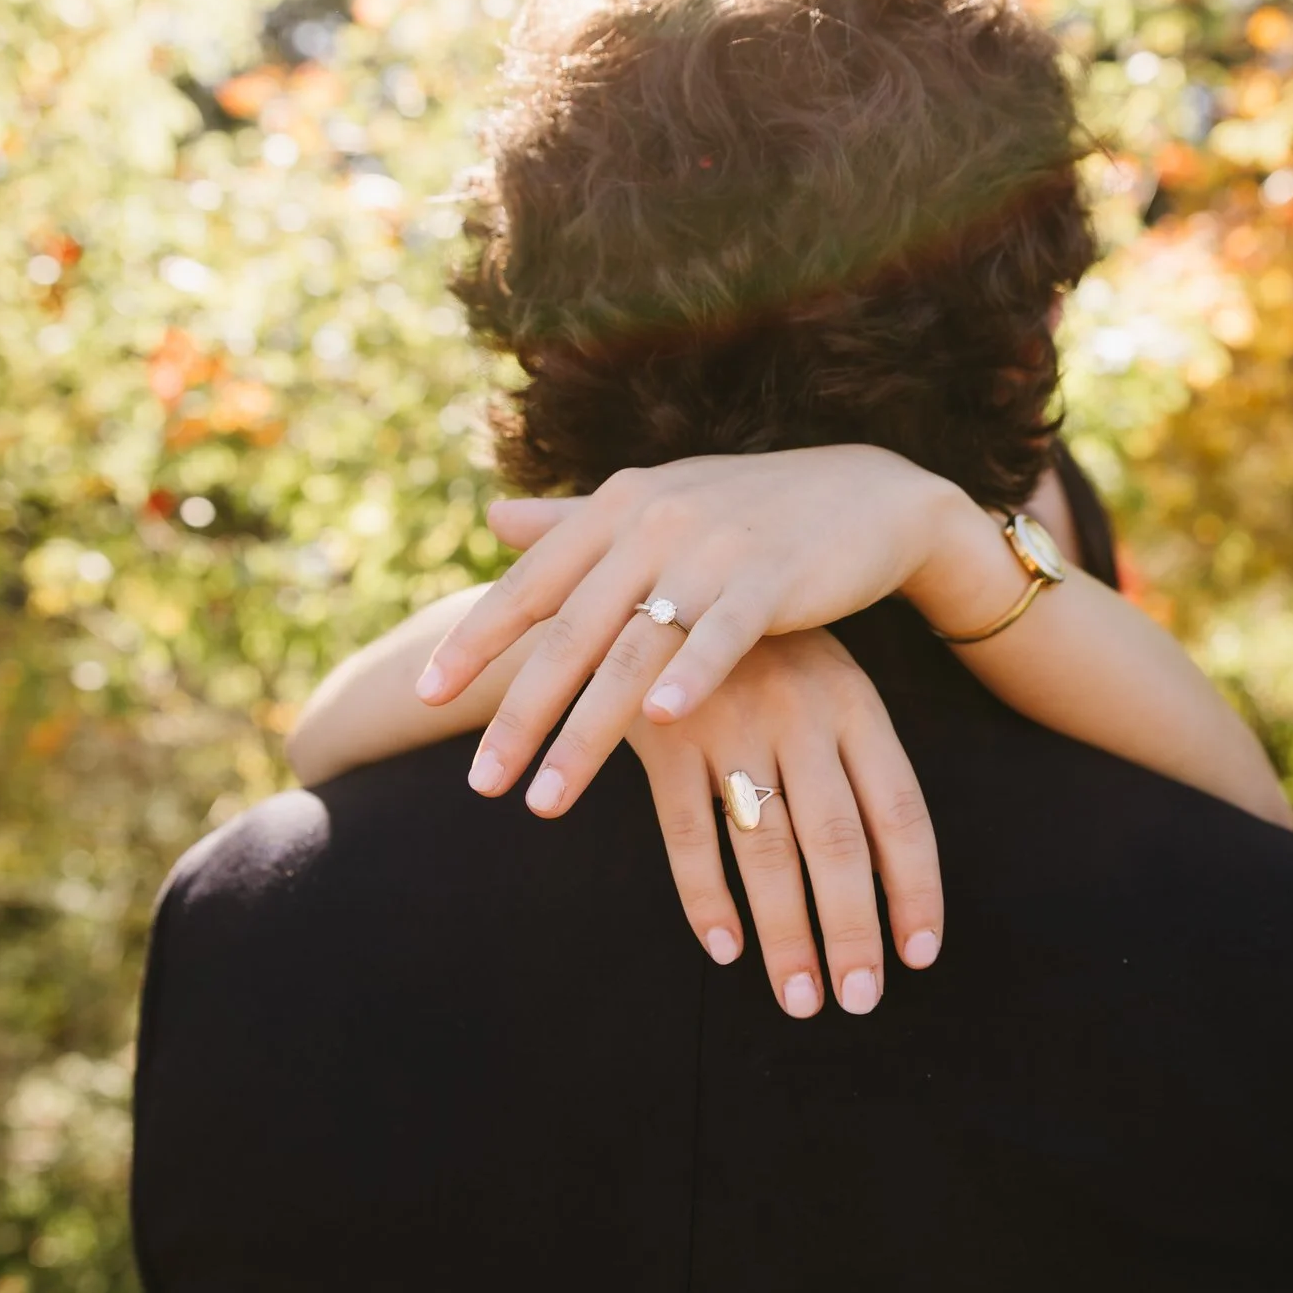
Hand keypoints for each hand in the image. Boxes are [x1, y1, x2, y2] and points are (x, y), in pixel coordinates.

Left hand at [419, 445, 1014, 818]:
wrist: (867, 493)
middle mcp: (653, 522)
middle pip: (571, 634)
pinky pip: (723, 636)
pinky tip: (664, 724)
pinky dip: (692, 676)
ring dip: (587, 731)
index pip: (531, 585)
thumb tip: (494, 518)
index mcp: (618, 506)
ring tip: (548, 800)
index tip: (424, 698)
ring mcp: (712, 548)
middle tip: (482, 784)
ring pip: (633, 652)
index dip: (476, 642)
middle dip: (521, 714)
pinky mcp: (773, 576)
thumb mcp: (659, 506)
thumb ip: (575, 522)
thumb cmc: (752, 510)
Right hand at [627, 629, 942, 1015]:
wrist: (660, 585)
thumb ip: (858, 760)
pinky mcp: (667, 739)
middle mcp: (800, 716)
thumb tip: (897, 871)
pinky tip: (725, 948)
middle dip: (851, 931)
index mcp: (854, 702)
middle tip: (858, 1001)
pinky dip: (707, 897)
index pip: (901, 811)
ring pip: (767, 850)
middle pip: (837, 844)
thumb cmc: (762, 651)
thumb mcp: (824, 679)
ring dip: (786, 934)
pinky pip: (689, 835)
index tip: (921, 955)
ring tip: (800, 998)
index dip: (914, 888)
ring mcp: (731, 725)